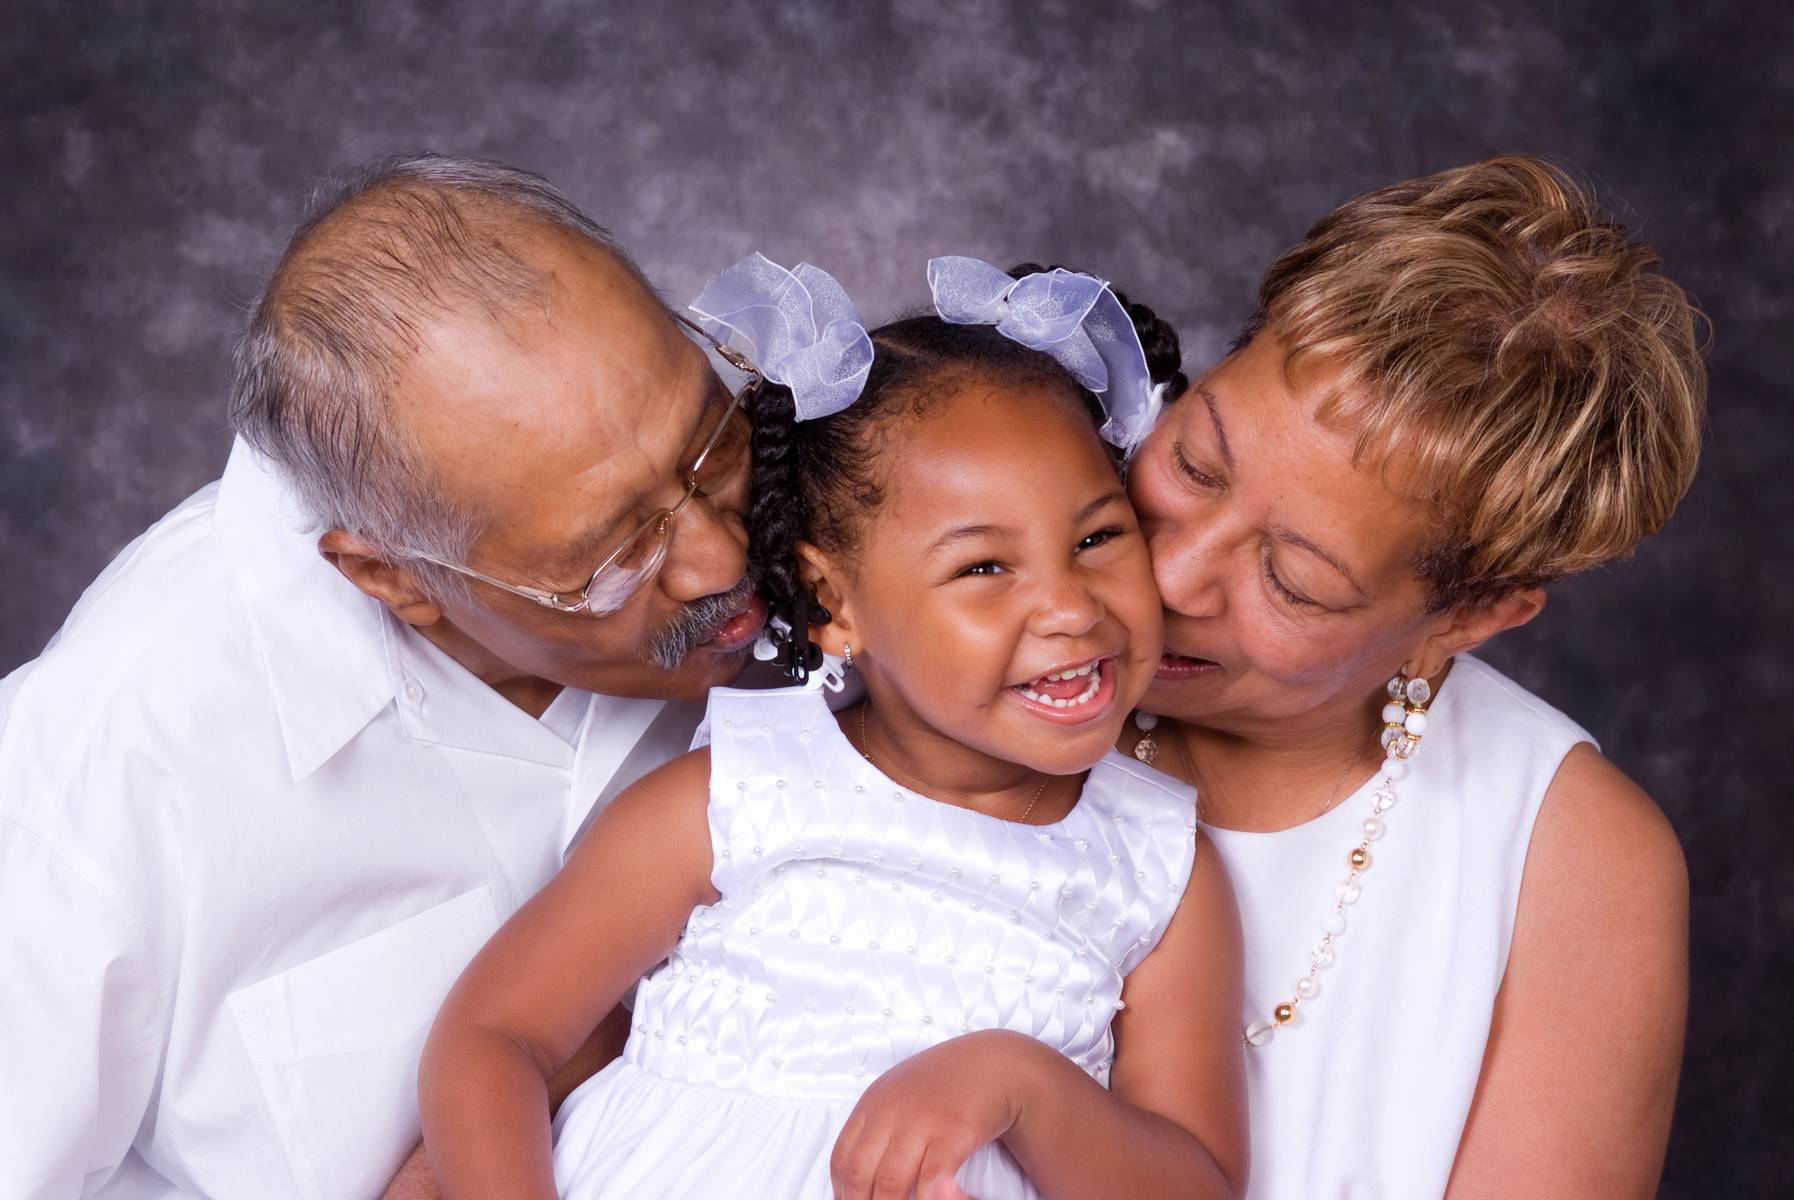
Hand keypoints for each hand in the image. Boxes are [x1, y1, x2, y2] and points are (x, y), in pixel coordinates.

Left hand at [829, 1030, 1039, 1199]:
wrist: (992, 1063)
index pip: (842, 1157)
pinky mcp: (953, 1133)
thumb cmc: (944, 1084)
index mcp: (873, 1103)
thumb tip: (857, 1173)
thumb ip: (876, 1125)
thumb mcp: (897, 1093)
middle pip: (860, 1174)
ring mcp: (922, 1122)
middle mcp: (891, 1112)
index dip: (842, 1190)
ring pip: (890, 1184)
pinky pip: (930, 1179)